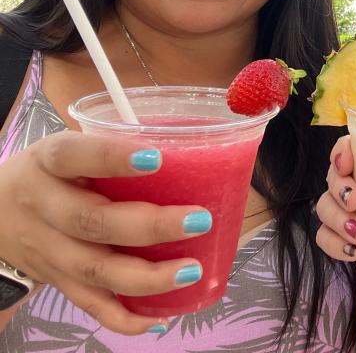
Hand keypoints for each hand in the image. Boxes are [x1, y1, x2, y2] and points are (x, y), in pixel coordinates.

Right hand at [0, 131, 211, 334]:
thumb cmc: (53, 173)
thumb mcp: (70, 150)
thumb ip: (115, 148)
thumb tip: (194, 149)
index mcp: (49, 163)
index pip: (74, 155)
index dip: (111, 157)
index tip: (156, 158)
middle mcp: (44, 206)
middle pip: (91, 221)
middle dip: (149, 225)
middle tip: (199, 220)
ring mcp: (48, 249)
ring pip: (94, 270)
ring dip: (146, 276)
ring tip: (191, 270)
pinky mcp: (56, 281)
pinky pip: (89, 305)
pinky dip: (124, 318)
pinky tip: (159, 319)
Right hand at [315, 135, 355, 261]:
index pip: (347, 147)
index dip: (341, 151)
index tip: (349, 161)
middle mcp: (353, 181)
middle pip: (332, 176)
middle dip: (340, 187)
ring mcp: (342, 209)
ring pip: (324, 207)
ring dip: (338, 220)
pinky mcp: (338, 235)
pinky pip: (324, 237)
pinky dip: (335, 245)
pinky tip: (354, 252)